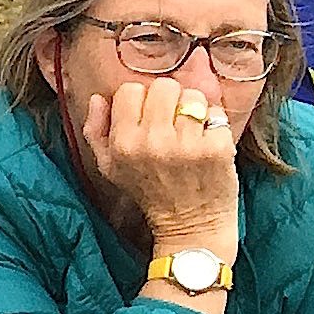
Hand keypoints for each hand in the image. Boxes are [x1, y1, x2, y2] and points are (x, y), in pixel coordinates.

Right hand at [79, 79, 240, 251]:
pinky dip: (215, 125)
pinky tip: (208, 143)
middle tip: (173, 122)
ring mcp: (188, 145)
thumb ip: (96, 131)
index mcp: (123, 144)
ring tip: (191, 131)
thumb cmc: (149, 193)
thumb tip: (98, 98)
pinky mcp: (217, 149)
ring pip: (193, 96)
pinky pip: (216, 114)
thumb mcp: (109, 168)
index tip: (148, 118)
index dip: (140, 101)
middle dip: (169, 100)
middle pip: (164, 86)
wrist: (190, 227)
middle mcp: (153, 142)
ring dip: (194, 110)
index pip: (130, 90)